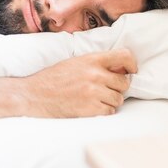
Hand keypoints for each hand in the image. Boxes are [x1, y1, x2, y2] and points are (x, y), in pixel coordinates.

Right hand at [22, 48, 136, 117]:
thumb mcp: (75, 62)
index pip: (124, 55)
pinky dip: (103, 112)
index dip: (132, 64)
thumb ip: (97, 63)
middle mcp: (95, 74)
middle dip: (117, 87)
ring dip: (110, 101)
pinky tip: (91, 108)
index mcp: (92, 59)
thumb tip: (121, 68)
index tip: (131, 71)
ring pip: (118, 99)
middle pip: (124, 83)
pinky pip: (110, 112)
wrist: (35, 95)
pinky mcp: (90, 109)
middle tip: (104, 89)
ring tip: (95, 99)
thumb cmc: (54, 78)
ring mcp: (93, 92)